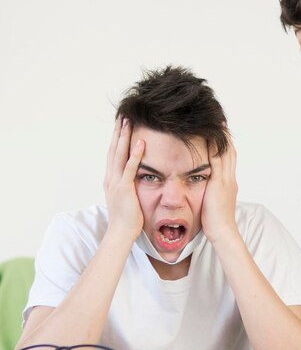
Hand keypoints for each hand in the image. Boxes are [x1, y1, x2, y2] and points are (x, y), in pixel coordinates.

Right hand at [103, 117, 144, 239]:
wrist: (120, 233)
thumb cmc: (127, 217)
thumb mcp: (126, 196)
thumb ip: (128, 184)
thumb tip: (135, 176)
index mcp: (111, 179)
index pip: (113, 153)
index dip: (116, 138)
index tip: (120, 124)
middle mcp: (111, 178)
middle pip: (114, 149)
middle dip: (118, 132)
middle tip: (122, 115)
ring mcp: (116, 182)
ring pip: (119, 154)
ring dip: (124, 137)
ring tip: (128, 122)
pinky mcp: (124, 188)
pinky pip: (130, 168)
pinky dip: (135, 154)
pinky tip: (140, 143)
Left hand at [201, 132, 238, 242]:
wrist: (223, 232)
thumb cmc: (216, 222)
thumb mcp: (216, 202)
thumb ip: (214, 192)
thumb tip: (208, 188)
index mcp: (230, 182)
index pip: (229, 158)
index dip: (227, 144)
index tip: (223, 132)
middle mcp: (230, 178)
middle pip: (230, 151)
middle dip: (226, 136)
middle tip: (221, 121)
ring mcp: (226, 180)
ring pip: (225, 153)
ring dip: (221, 137)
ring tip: (217, 124)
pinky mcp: (219, 183)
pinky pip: (217, 161)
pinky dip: (214, 148)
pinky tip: (208, 138)